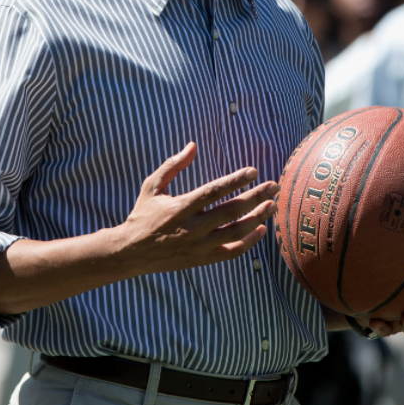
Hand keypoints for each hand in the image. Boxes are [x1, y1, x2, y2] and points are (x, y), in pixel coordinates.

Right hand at [116, 142, 278, 273]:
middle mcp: (191, 228)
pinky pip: (232, 252)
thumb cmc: (143, 215)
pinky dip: (249, 242)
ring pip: (236, 232)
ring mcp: (199, 246)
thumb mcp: (152, 187)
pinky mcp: (202, 259)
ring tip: (272, 205)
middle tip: (273, 186)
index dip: (235, 180)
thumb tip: (193, 145)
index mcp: (180, 208)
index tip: (253, 171)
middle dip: (255, 197)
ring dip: (257, 218)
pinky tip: (261, 228)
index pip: (214, 191)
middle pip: (231, 211)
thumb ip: (173, 165)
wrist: (130, 253)